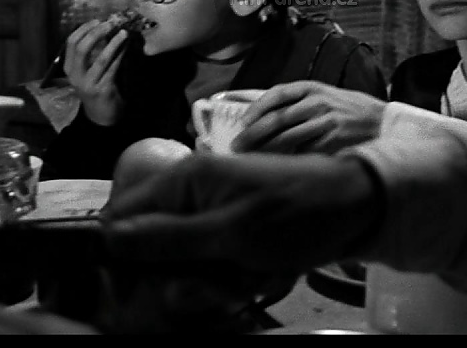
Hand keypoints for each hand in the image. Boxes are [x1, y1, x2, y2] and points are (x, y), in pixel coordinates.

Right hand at [62, 19, 129, 124]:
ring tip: (123, 33)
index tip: (97, 20)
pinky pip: (113, 68)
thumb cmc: (95, 86)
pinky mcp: (102, 90)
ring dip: (113, 43)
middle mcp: (75, 75)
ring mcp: (88, 83)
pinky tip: (126, 48)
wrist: (100, 114)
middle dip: (96, 33)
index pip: (71, 42)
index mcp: (68, 67)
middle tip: (110, 24)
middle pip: (81, 48)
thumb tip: (104, 28)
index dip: (84, 29)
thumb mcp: (87, 70)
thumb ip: (91, 52)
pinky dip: (120, 56)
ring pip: (100, 58)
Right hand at [101, 150, 381, 275]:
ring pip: (190, 267)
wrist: (357, 208)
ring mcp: (217, 215)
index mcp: (185, 181)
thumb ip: (167, 238)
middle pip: (157, 251)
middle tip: (223, 285)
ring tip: (256, 277)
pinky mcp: (237, 234)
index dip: (128, 256)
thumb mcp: (230, 233)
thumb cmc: (297, 214)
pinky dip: (241, 278)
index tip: (149, 285)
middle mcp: (194, 195)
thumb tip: (108, 237)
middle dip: (189, 279)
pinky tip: (268, 275)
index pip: (124, 217)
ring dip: (220, 283)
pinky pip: (219, 267)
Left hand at [231, 81, 388, 153]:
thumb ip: (298, 102)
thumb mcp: (325, 95)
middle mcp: (317, 101)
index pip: (277, 93)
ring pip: (287, 138)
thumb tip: (263, 115)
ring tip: (251, 160)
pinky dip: (289, 160)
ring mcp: (326, 121)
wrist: (382, 121)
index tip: (243, 121)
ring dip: (265, 150)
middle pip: (277, 118)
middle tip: (237, 146)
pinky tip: (277, 167)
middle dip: (253, 134)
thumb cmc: (348, 109)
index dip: (256, 107)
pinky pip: (304, 152)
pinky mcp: (334, 140)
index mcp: (312, 87)